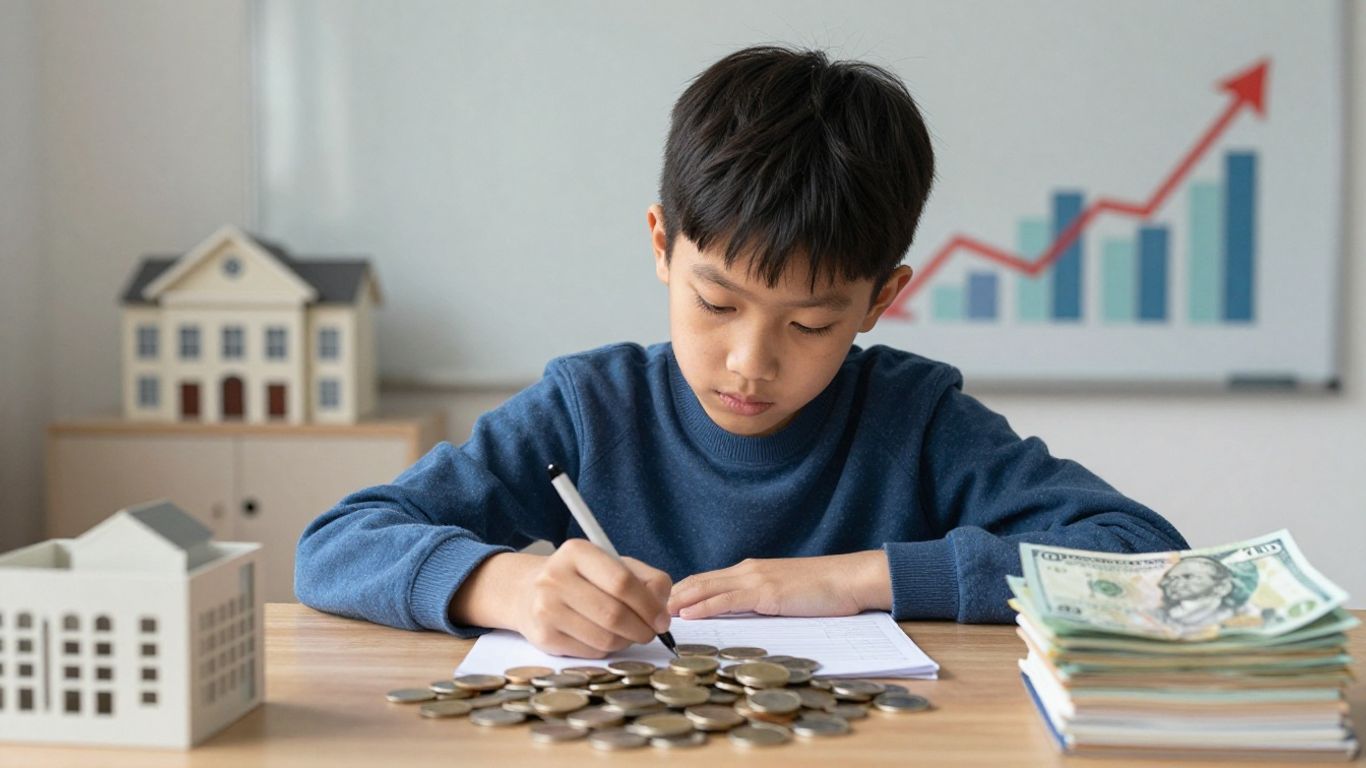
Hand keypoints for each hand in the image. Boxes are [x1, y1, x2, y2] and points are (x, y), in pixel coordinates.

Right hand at [512, 539, 672, 657]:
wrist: (527, 591)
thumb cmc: (581, 577)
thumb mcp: (612, 564)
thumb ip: (646, 579)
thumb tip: (662, 611)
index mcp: (577, 552)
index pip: (622, 582)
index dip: (649, 605)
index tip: (663, 619)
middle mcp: (556, 577)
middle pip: (614, 614)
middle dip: (642, 629)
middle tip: (651, 632)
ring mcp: (546, 608)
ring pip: (605, 638)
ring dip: (627, 642)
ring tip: (629, 634)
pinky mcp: (544, 636)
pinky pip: (591, 652)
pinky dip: (607, 650)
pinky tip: (605, 638)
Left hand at [667, 551, 890, 619]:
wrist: (849, 579)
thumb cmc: (821, 590)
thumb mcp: (781, 594)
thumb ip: (756, 602)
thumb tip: (733, 618)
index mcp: (749, 572)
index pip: (704, 580)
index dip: (678, 592)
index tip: (656, 605)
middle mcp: (746, 571)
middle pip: (697, 581)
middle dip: (669, 596)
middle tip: (643, 610)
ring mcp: (756, 580)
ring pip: (706, 588)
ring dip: (679, 602)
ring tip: (654, 614)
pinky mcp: (767, 593)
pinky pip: (727, 600)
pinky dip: (704, 607)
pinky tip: (687, 615)